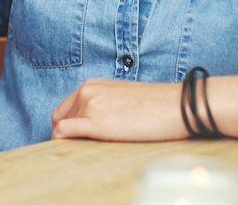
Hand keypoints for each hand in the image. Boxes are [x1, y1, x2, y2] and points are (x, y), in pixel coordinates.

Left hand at [51, 78, 188, 141]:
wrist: (176, 106)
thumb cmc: (154, 106)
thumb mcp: (119, 97)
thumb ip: (100, 105)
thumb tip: (89, 124)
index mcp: (91, 85)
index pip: (64, 109)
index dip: (64, 126)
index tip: (72, 140)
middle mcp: (87, 92)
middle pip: (61, 119)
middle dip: (66, 135)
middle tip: (79, 149)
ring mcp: (90, 106)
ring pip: (62, 128)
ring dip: (69, 141)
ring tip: (86, 151)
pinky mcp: (97, 123)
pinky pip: (65, 132)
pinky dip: (62, 141)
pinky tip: (73, 150)